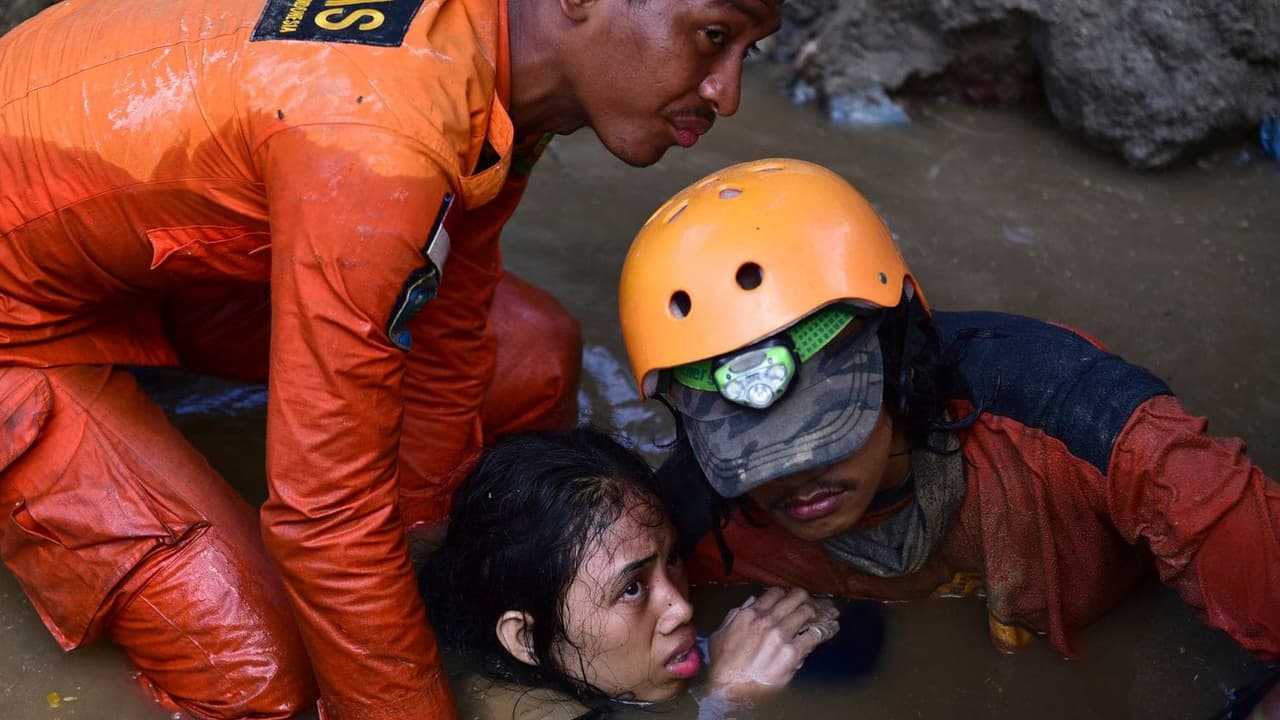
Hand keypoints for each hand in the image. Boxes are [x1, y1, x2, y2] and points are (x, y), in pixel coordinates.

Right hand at [705, 587, 839, 697]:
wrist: (730, 688)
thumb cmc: (723, 664)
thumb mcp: (722, 633)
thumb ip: (735, 615)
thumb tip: (752, 602)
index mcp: (750, 614)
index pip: (776, 593)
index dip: (787, 594)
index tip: (794, 600)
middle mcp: (767, 620)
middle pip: (797, 598)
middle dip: (808, 599)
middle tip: (816, 604)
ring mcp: (781, 635)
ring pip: (808, 612)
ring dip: (822, 612)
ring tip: (831, 614)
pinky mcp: (793, 653)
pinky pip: (815, 635)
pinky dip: (827, 630)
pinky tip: (832, 628)